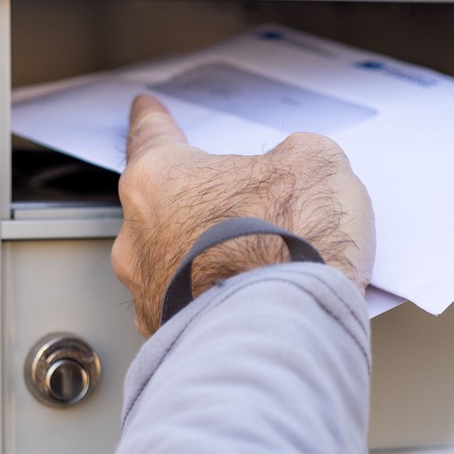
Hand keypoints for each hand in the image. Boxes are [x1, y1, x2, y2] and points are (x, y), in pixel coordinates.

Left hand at [112, 96, 376, 333]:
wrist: (290, 330)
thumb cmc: (291, 244)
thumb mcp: (314, 163)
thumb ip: (293, 158)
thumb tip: (296, 172)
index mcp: (159, 181)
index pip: (150, 137)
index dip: (155, 121)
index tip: (146, 111)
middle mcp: (139, 239)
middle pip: (162, 207)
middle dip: (197, 205)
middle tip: (240, 206)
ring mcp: (149, 296)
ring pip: (172, 265)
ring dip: (205, 260)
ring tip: (257, 264)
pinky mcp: (170, 342)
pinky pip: (191, 311)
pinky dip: (215, 304)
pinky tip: (253, 302)